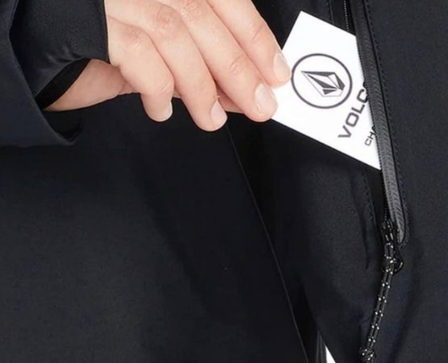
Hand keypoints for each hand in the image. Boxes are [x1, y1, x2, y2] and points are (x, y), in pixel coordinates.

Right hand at [45, 0, 291, 130]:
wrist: (30, 48)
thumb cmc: (97, 46)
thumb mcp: (160, 55)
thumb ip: (199, 66)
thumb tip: (244, 90)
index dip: (254, 36)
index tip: (276, 71)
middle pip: (203, 15)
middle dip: (239, 67)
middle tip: (260, 104)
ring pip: (174, 34)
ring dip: (202, 85)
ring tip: (210, 119)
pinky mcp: (84, 18)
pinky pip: (138, 54)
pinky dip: (158, 88)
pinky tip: (161, 109)